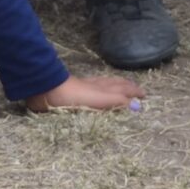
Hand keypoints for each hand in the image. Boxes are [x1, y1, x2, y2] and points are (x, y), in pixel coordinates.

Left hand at [25, 73, 142, 112]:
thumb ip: (115, 101)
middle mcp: (95, 87)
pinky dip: (100, 85)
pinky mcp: (72, 92)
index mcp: (102, 90)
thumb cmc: (71, 96)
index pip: (121, 90)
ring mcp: (83, 87)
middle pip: (113, 84)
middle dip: (126, 86)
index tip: (144, 94)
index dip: (133, 92)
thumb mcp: (97, 99)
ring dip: (114, 84)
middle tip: (136, 88)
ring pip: (103, 84)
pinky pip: (92, 86)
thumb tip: (136, 104)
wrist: (46, 90)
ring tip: (120, 85)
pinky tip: (95, 87)